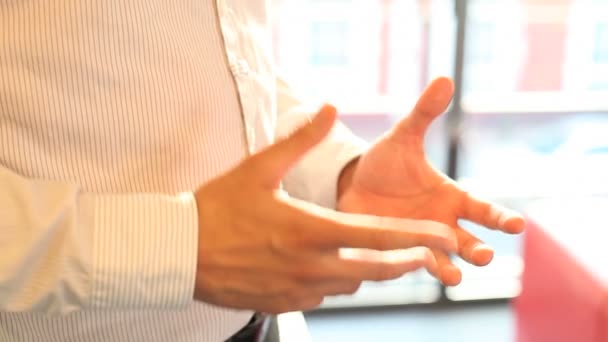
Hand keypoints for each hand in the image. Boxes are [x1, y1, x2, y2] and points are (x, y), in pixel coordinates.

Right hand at [193, 105, 457, 313]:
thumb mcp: (259, 168)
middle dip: (407, 262)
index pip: (376, 236)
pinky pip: (323, 295)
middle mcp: (309, 265)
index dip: (416, 238)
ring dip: (369, 271)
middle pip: (375, 270)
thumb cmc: (217, 207)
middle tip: (429, 256)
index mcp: (309, 229)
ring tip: (380, 257)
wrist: (178, 253)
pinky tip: (327, 266)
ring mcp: (297, 289)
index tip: (444, 238)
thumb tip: (330, 108)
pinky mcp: (283, 302)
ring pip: (350, 284)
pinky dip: (335, 281)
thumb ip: (301, 140)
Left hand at [337, 77, 524, 285]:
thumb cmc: (386, 162)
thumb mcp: (403, 136)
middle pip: (468, 243)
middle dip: (478, 250)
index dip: (501, 218)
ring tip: (453, 276)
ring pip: (442, 262)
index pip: (484, 210)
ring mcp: (418, 241)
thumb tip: (444, 78)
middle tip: (485, 255)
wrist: (353, 183)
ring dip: (449, 270)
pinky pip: (405, 264)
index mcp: (451, 198)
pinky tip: (406, 269)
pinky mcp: (394, 251)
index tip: (518, 223)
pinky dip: (409, 268)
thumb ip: (424, 113)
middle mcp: (441, 224)